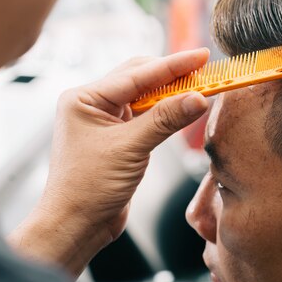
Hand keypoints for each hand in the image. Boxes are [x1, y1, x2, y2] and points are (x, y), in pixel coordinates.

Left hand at [8, 50, 209, 276]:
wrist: (76, 226)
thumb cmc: (87, 189)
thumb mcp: (130, 148)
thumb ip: (166, 120)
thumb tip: (198, 98)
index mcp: (85, 99)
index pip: (137, 74)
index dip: (173, 65)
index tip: (200, 55)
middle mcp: (93, 104)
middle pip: (141, 78)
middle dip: (173, 74)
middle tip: (205, 70)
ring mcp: (106, 120)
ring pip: (146, 95)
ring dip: (172, 93)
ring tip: (201, 87)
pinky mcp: (120, 136)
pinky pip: (148, 115)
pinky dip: (167, 111)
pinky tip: (184, 108)